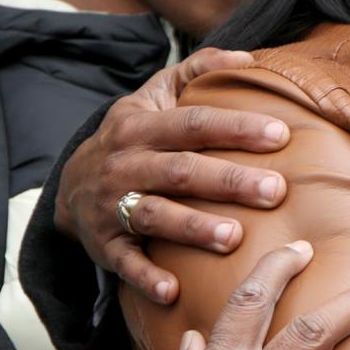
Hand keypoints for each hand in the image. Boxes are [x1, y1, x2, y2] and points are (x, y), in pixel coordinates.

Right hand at [50, 48, 291, 303]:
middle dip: (229, 181)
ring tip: (234, 237)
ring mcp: (113, 206)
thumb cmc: (132, 136)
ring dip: (193, 228)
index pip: (194, 123)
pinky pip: (125, 262)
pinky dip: (146, 277)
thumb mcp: (154, 95)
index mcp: (142, 126)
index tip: (281, 135)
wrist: (69, 184)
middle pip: (181, 171)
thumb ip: (199, 70)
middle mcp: (125, 164)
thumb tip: (249, 59)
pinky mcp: (105, 245)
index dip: (236, 127)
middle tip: (276, 191)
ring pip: (155, 215)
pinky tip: (174, 291)